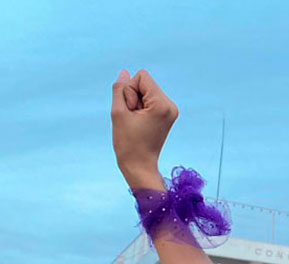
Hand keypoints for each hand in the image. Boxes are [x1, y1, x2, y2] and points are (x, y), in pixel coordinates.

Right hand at [111, 69, 178, 186]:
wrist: (139, 166)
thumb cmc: (128, 143)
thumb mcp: (118, 112)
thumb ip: (120, 89)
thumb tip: (125, 72)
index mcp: (163, 104)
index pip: (142, 76)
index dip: (130, 90)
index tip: (131, 111)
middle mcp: (171, 105)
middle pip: (144, 83)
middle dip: (133, 97)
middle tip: (133, 119)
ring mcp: (171, 110)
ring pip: (145, 91)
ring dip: (136, 104)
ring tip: (136, 122)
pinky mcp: (167, 115)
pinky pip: (149, 100)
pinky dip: (141, 108)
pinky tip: (140, 123)